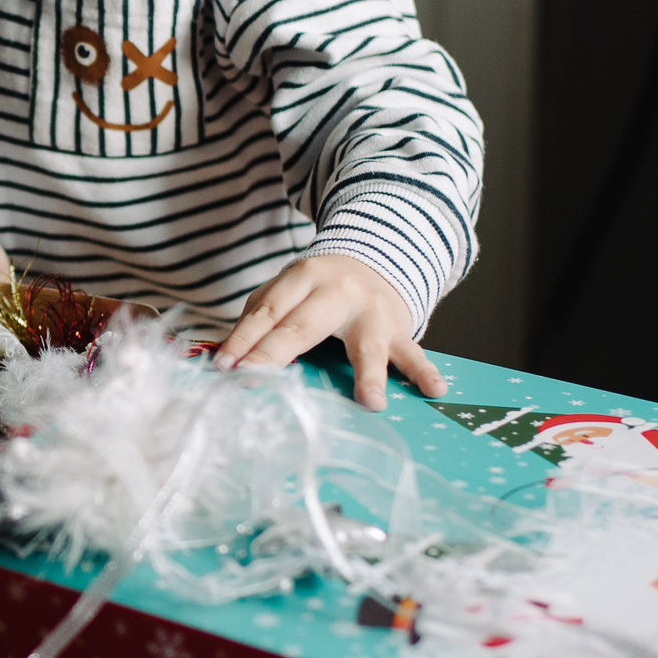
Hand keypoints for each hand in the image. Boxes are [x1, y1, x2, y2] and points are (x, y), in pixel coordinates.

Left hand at [210, 253, 445, 410]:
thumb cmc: (319, 287)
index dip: (243, 340)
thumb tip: (224, 359)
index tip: (223, 368)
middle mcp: (336, 292)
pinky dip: (425, 372)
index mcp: (301, 278)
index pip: (266, 311)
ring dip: (369, 374)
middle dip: (275, 354)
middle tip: (253, 379)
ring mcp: (372, 312)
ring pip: (367, 345)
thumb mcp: (288, 288)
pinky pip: (414, 352)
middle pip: (302, 326)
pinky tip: (435, 391)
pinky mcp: (400, 328)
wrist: (379, 254)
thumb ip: (261, 317)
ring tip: (371, 402)